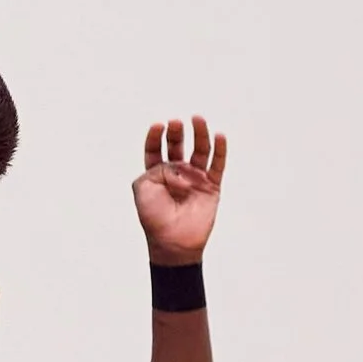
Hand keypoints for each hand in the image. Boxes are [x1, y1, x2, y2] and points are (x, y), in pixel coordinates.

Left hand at [132, 112, 225, 260]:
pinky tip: (219, 135)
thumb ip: (152, 169)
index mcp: (157, 173)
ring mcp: (195, 178)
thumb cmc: (154, 218)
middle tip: (176, 122)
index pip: (156, 149)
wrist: (173, 242)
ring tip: (197, 118)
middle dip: (177, 132)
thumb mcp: (142, 189)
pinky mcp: (212, 186)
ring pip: (200, 150)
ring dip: (199, 133)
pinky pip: (218, 164)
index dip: (156, 136)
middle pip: (178, 145)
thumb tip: (173, 163)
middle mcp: (177, 173)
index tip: (159, 126)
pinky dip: (220, 149)